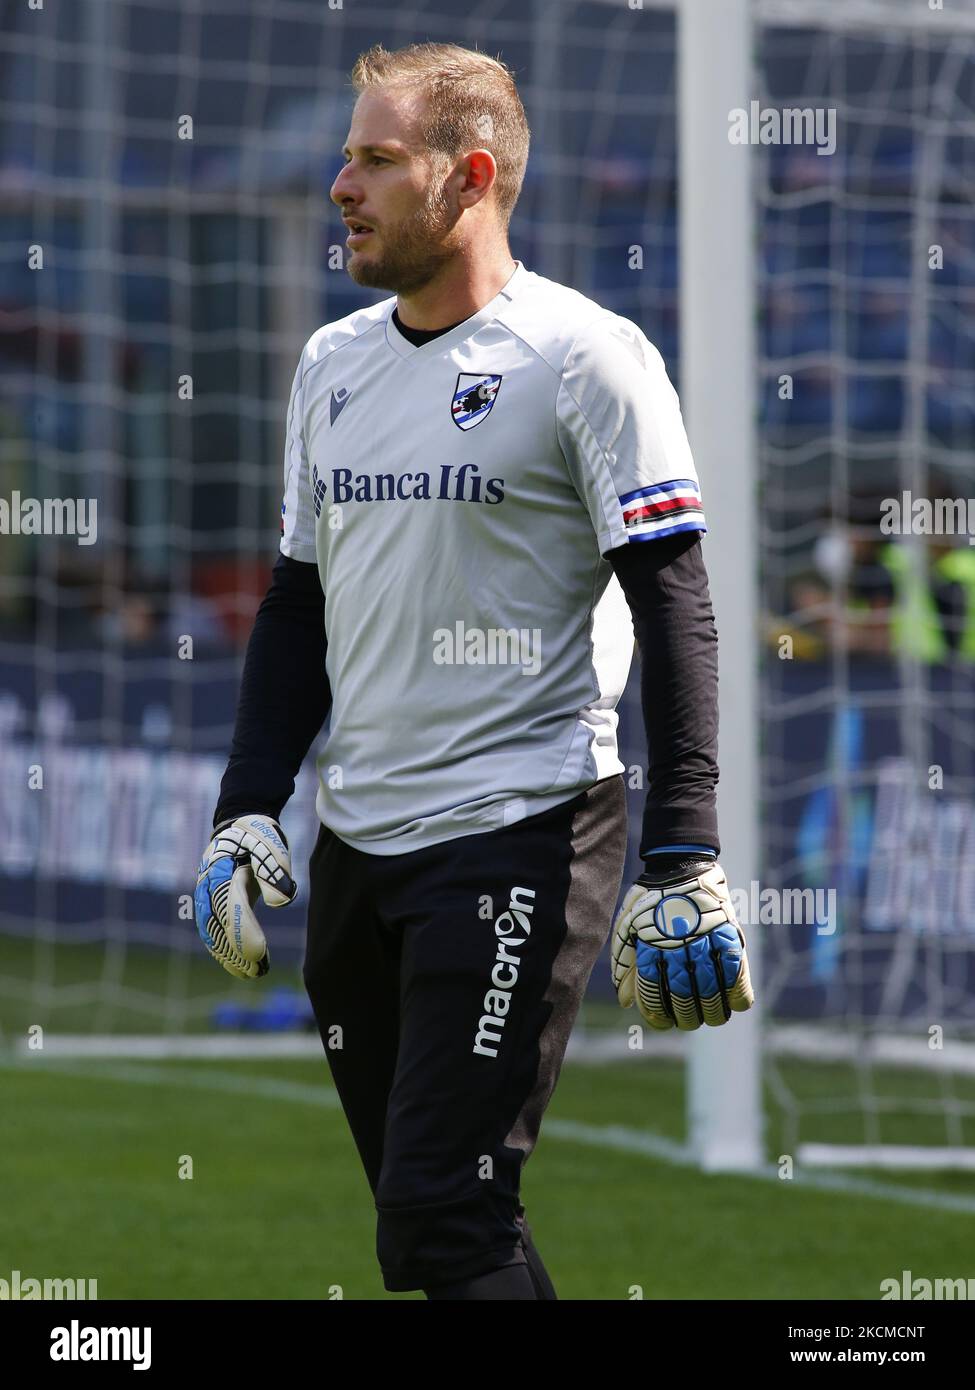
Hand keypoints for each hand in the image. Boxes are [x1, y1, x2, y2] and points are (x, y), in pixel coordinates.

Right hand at [194, 814, 296, 979]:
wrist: (238, 826)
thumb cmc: (258, 835)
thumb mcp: (271, 844)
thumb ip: (274, 871)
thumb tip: (279, 903)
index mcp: (221, 869)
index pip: (230, 907)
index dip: (242, 932)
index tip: (259, 952)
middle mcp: (207, 886)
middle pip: (218, 925)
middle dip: (236, 952)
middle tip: (258, 972)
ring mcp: (205, 897)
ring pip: (212, 934)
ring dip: (230, 957)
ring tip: (253, 974)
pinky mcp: (210, 906)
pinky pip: (213, 933)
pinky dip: (225, 952)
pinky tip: (241, 967)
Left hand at [611, 852, 753, 1029]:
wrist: (680, 863)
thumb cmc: (650, 902)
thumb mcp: (628, 927)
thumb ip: (625, 964)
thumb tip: (627, 1003)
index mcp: (649, 943)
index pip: (652, 991)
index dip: (657, 1013)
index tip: (662, 1023)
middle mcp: (676, 944)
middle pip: (683, 996)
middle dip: (686, 1016)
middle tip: (688, 1021)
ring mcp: (703, 938)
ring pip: (710, 990)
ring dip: (713, 1011)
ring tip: (712, 1018)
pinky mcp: (727, 932)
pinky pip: (737, 971)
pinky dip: (739, 993)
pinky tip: (735, 1004)